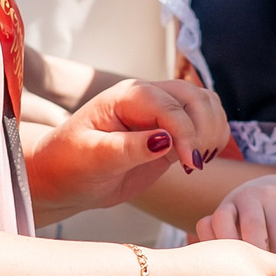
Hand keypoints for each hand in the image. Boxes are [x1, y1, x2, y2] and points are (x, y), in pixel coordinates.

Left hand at [25, 79, 229, 215]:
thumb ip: (129, 148)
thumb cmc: (69, 164)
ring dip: (213, 131)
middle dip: (204, 129)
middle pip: (195, 98)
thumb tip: (166, 139)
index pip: (169, 106)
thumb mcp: (93, 158)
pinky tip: (196, 162)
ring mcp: (160, 113)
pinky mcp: (170, 132)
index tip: (191, 164)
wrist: (63, 178)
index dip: (187, 133)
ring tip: (195, 163)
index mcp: (127, 96)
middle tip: (194, 164)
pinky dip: (211, 138)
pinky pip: (203, 124)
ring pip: (206, 105)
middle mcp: (147, 98)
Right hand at [195, 174, 275, 258]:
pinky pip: (204, 228)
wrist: (272, 187)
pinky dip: (209, 247)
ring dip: (231, 254)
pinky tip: (220, 272)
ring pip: (223, 226)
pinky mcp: (212, 214)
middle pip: (251, 230)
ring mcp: (228, 204)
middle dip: (258, 261)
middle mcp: (250, 196)